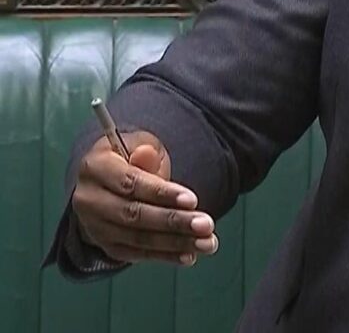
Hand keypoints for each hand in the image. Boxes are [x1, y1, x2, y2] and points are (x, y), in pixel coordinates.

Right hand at [72, 131, 218, 265]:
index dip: (161, 193)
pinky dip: (164, 256)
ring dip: (175, 243)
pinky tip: (189, 255)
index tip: (193, 200)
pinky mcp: (105, 245)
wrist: (110, 181)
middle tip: (206, 225)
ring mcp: (94, 226)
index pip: (129, 183)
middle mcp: (88, 199)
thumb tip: (146, 155)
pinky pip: (136, 254)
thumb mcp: (141, 145)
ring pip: (137, 238)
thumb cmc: (132, 158)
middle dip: (173, 221)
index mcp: (95, 167)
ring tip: (206, 243)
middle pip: (133, 214)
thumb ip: (146, 154)